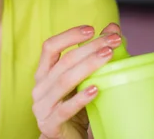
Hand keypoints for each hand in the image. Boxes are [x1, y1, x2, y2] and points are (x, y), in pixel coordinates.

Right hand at [33, 23, 121, 138]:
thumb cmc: (75, 107)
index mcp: (44, 73)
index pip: (50, 46)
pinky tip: (96, 89)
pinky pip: (66, 108)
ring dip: (88, 66)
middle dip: (90, 48)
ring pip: (65, 81)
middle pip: (64, 62)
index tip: (91, 29)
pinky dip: (81, 98)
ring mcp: (42, 106)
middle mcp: (39, 87)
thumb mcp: (83, 80)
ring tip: (108, 56)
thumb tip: (113, 28)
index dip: (69, 35)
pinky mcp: (50, 124)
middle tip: (112, 41)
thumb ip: (94, 55)